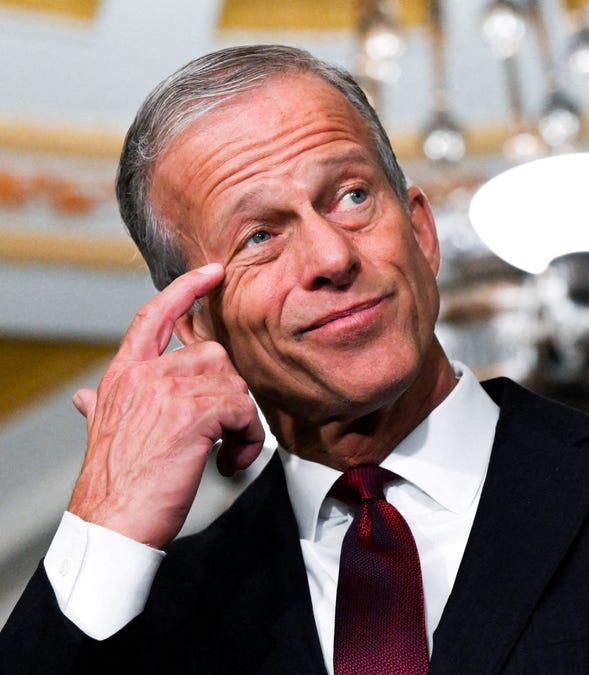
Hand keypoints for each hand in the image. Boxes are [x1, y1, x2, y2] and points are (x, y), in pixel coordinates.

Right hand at [67, 263, 265, 548]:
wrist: (111, 522)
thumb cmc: (115, 484)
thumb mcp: (103, 431)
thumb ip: (102, 404)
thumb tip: (85, 397)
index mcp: (123, 375)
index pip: (153, 315)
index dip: (184, 289)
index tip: (211, 272)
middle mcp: (144, 374)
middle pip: (214, 356)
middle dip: (229, 396)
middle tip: (222, 436)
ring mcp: (168, 389)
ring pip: (234, 383)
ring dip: (242, 424)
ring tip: (224, 454)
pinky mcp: (195, 411)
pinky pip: (244, 411)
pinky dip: (247, 439)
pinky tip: (228, 463)